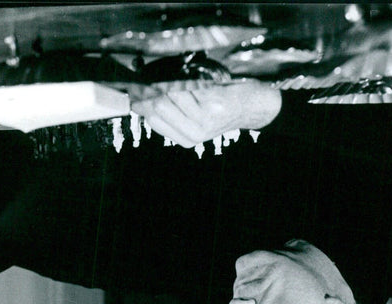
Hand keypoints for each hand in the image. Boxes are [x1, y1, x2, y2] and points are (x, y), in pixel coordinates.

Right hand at [131, 80, 281, 147]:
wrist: (253, 106)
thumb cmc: (221, 107)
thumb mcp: (195, 116)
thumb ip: (171, 113)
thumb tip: (138, 101)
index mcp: (186, 139)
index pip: (152, 120)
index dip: (143, 101)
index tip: (138, 86)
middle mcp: (194, 134)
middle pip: (158, 106)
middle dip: (154, 88)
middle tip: (156, 75)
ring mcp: (205, 121)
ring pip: (172, 94)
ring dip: (172, 80)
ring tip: (180, 75)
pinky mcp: (214, 106)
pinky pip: (190, 87)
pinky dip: (188, 77)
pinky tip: (196, 76)